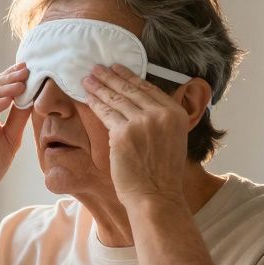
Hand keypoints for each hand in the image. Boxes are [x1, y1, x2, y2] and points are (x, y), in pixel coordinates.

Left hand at [79, 64, 189, 207]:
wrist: (156, 196)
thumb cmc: (161, 175)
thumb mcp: (172, 139)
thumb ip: (160, 120)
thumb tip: (139, 105)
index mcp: (176, 114)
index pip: (149, 88)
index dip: (130, 76)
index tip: (118, 68)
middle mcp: (161, 114)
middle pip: (130, 90)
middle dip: (111, 77)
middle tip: (97, 68)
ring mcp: (141, 123)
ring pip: (116, 99)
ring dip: (100, 86)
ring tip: (88, 78)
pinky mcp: (123, 133)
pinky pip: (106, 113)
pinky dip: (95, 103)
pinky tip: (87, 96)